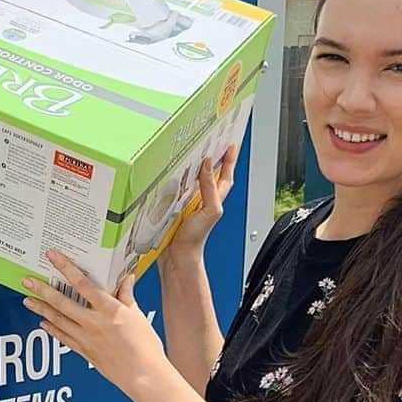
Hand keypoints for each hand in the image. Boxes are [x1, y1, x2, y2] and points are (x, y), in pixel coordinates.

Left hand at [22, 251, 171, 400]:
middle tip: (28, 281)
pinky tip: (43, 322)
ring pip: (58, 320)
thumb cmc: (145, 347)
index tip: (54, 257)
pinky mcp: (85, 351)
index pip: (83, 283)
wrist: (144, 375)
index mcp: (109, 309)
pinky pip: (63, 338)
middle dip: (42, 290)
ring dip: (41, 309)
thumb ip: (127, 296)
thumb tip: (126, 279)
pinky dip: (52, 329)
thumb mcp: (138, 315)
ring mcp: (87, 338)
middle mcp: (94, 322)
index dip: (66, 267)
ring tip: (28, 300)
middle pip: (62, 302)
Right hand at [159, 144, 237, 266]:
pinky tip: (169, 177)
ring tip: (193, 154)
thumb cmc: (194, 240)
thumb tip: (207, 164)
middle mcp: (202, 202)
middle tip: (214, 144)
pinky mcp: (174, 210)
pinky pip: (176, 191)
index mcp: (214, 200)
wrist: (177, 258)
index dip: (229, 161)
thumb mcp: (209, 210)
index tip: (232, 145)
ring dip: (193, 170)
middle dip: (214, 161)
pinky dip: (175, 182)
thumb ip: (209, 188)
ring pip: (193, 183)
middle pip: (211, 177)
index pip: (225, 176)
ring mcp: (188, 206)